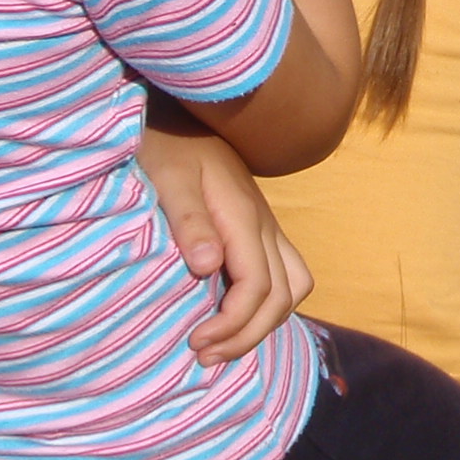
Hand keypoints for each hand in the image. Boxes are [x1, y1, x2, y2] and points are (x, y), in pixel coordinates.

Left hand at [138, 117, 313, 364]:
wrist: (188, 105)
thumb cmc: (167, 142)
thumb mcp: (167, 176)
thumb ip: (187, 220)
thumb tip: (206, 268)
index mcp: (244, 217)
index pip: (259, 288)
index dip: (233, 325)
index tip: (195, 342)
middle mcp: (263, 225)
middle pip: (284, 295)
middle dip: (249, 334)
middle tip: (204, 354)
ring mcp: (265, 224)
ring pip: (293, 284)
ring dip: (264, 320)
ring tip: (221, 340)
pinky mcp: (257, 225)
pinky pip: (282, 272)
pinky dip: (265, 302)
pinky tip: (230, 312)